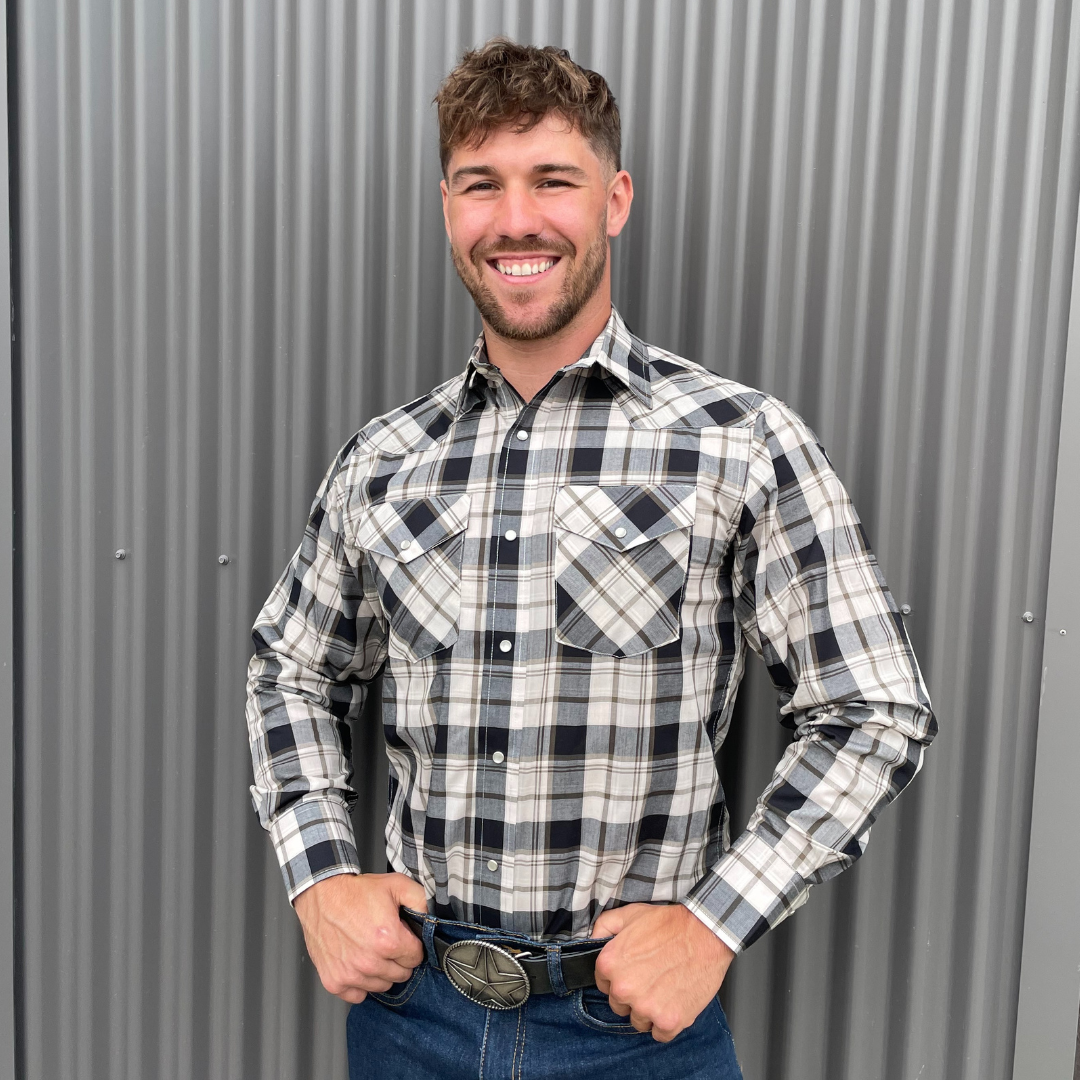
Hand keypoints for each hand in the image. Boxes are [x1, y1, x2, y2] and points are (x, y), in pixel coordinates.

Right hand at [293, 872, 427, 1003]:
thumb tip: (431, 919)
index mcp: (388, 940)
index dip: (411, 944)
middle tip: (385, 941)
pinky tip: (358, 964)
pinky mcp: (334, 982)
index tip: (401, 936)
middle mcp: (370, 962)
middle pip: (401, 974)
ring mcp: (350, 974)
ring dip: (381, 971)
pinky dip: (360, 984)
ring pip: (382, 986)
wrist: (322, 895)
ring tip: (371, 950)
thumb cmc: (356, 892)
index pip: (415, 958)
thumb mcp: (396, 884)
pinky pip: (358, 995)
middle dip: (398, 958)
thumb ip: (420, 901)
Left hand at [591, 903, 734, 1042]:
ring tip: (665, 989)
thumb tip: (591, 939)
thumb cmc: (669, 924)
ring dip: (650, 1011)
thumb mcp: (629, 914)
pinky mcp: (669, 1022)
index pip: (604, 985)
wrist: (705, 933)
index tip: (634, 972)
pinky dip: (667, 1023)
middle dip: (634, 995)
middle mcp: (624, 989)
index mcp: (610, 964)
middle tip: (652, 979)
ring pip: (639, 1022)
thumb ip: (603, 926)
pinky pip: (660, 1035)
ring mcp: (646, 1008)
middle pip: (620, 1006)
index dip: (620, 978)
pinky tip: (674, 1002)